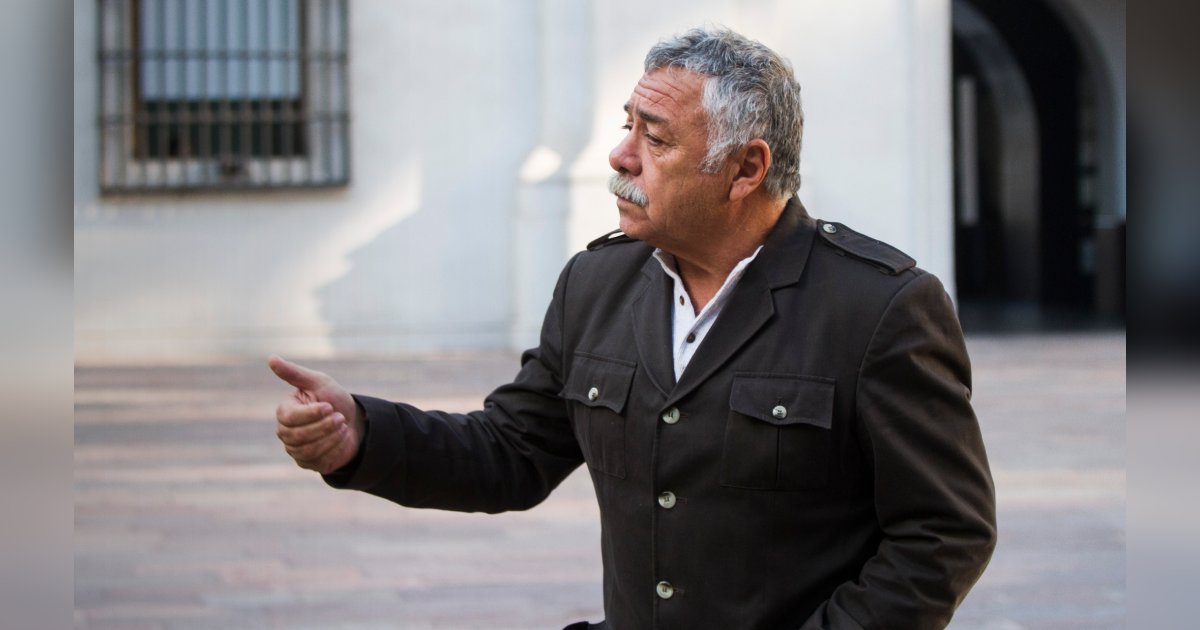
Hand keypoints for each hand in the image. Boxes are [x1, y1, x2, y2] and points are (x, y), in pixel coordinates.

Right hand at [268, 356, 365, 473]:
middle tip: (340, 417)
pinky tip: (342, 438)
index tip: (329, 406)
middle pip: (300, 436)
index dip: (312, 414)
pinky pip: (319, 461)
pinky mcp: (308, 464)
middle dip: (325, 426)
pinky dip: (335, 448)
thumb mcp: (318, 382)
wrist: (353, 421)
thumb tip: (271, 358)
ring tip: (342, 426)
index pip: (290, 418)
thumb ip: (294, 373)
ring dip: (332, 437)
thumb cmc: (332, 398)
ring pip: (309, 450)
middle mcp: (285, 432)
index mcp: (284, 412)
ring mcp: (295, 450)